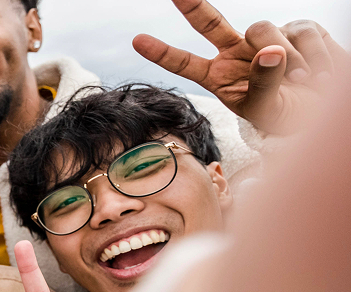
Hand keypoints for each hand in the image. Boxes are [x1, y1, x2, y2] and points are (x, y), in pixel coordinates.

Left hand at [132, 0, 347, 134]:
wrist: (322, 110)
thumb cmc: (286, 113)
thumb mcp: (267, 108)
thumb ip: (263, 83)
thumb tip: (269, 50)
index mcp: (218, 76)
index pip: (185, 63)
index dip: (163, 53)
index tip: (137, 41)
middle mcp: (235, 52)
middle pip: (210, 23)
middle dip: (193, 6)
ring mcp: (263, 38)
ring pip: (262, 30)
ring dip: (285, 57)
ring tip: (302, 81)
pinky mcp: (294, 28)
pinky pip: (299, 33)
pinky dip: (312, 57)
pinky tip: (319, 74)